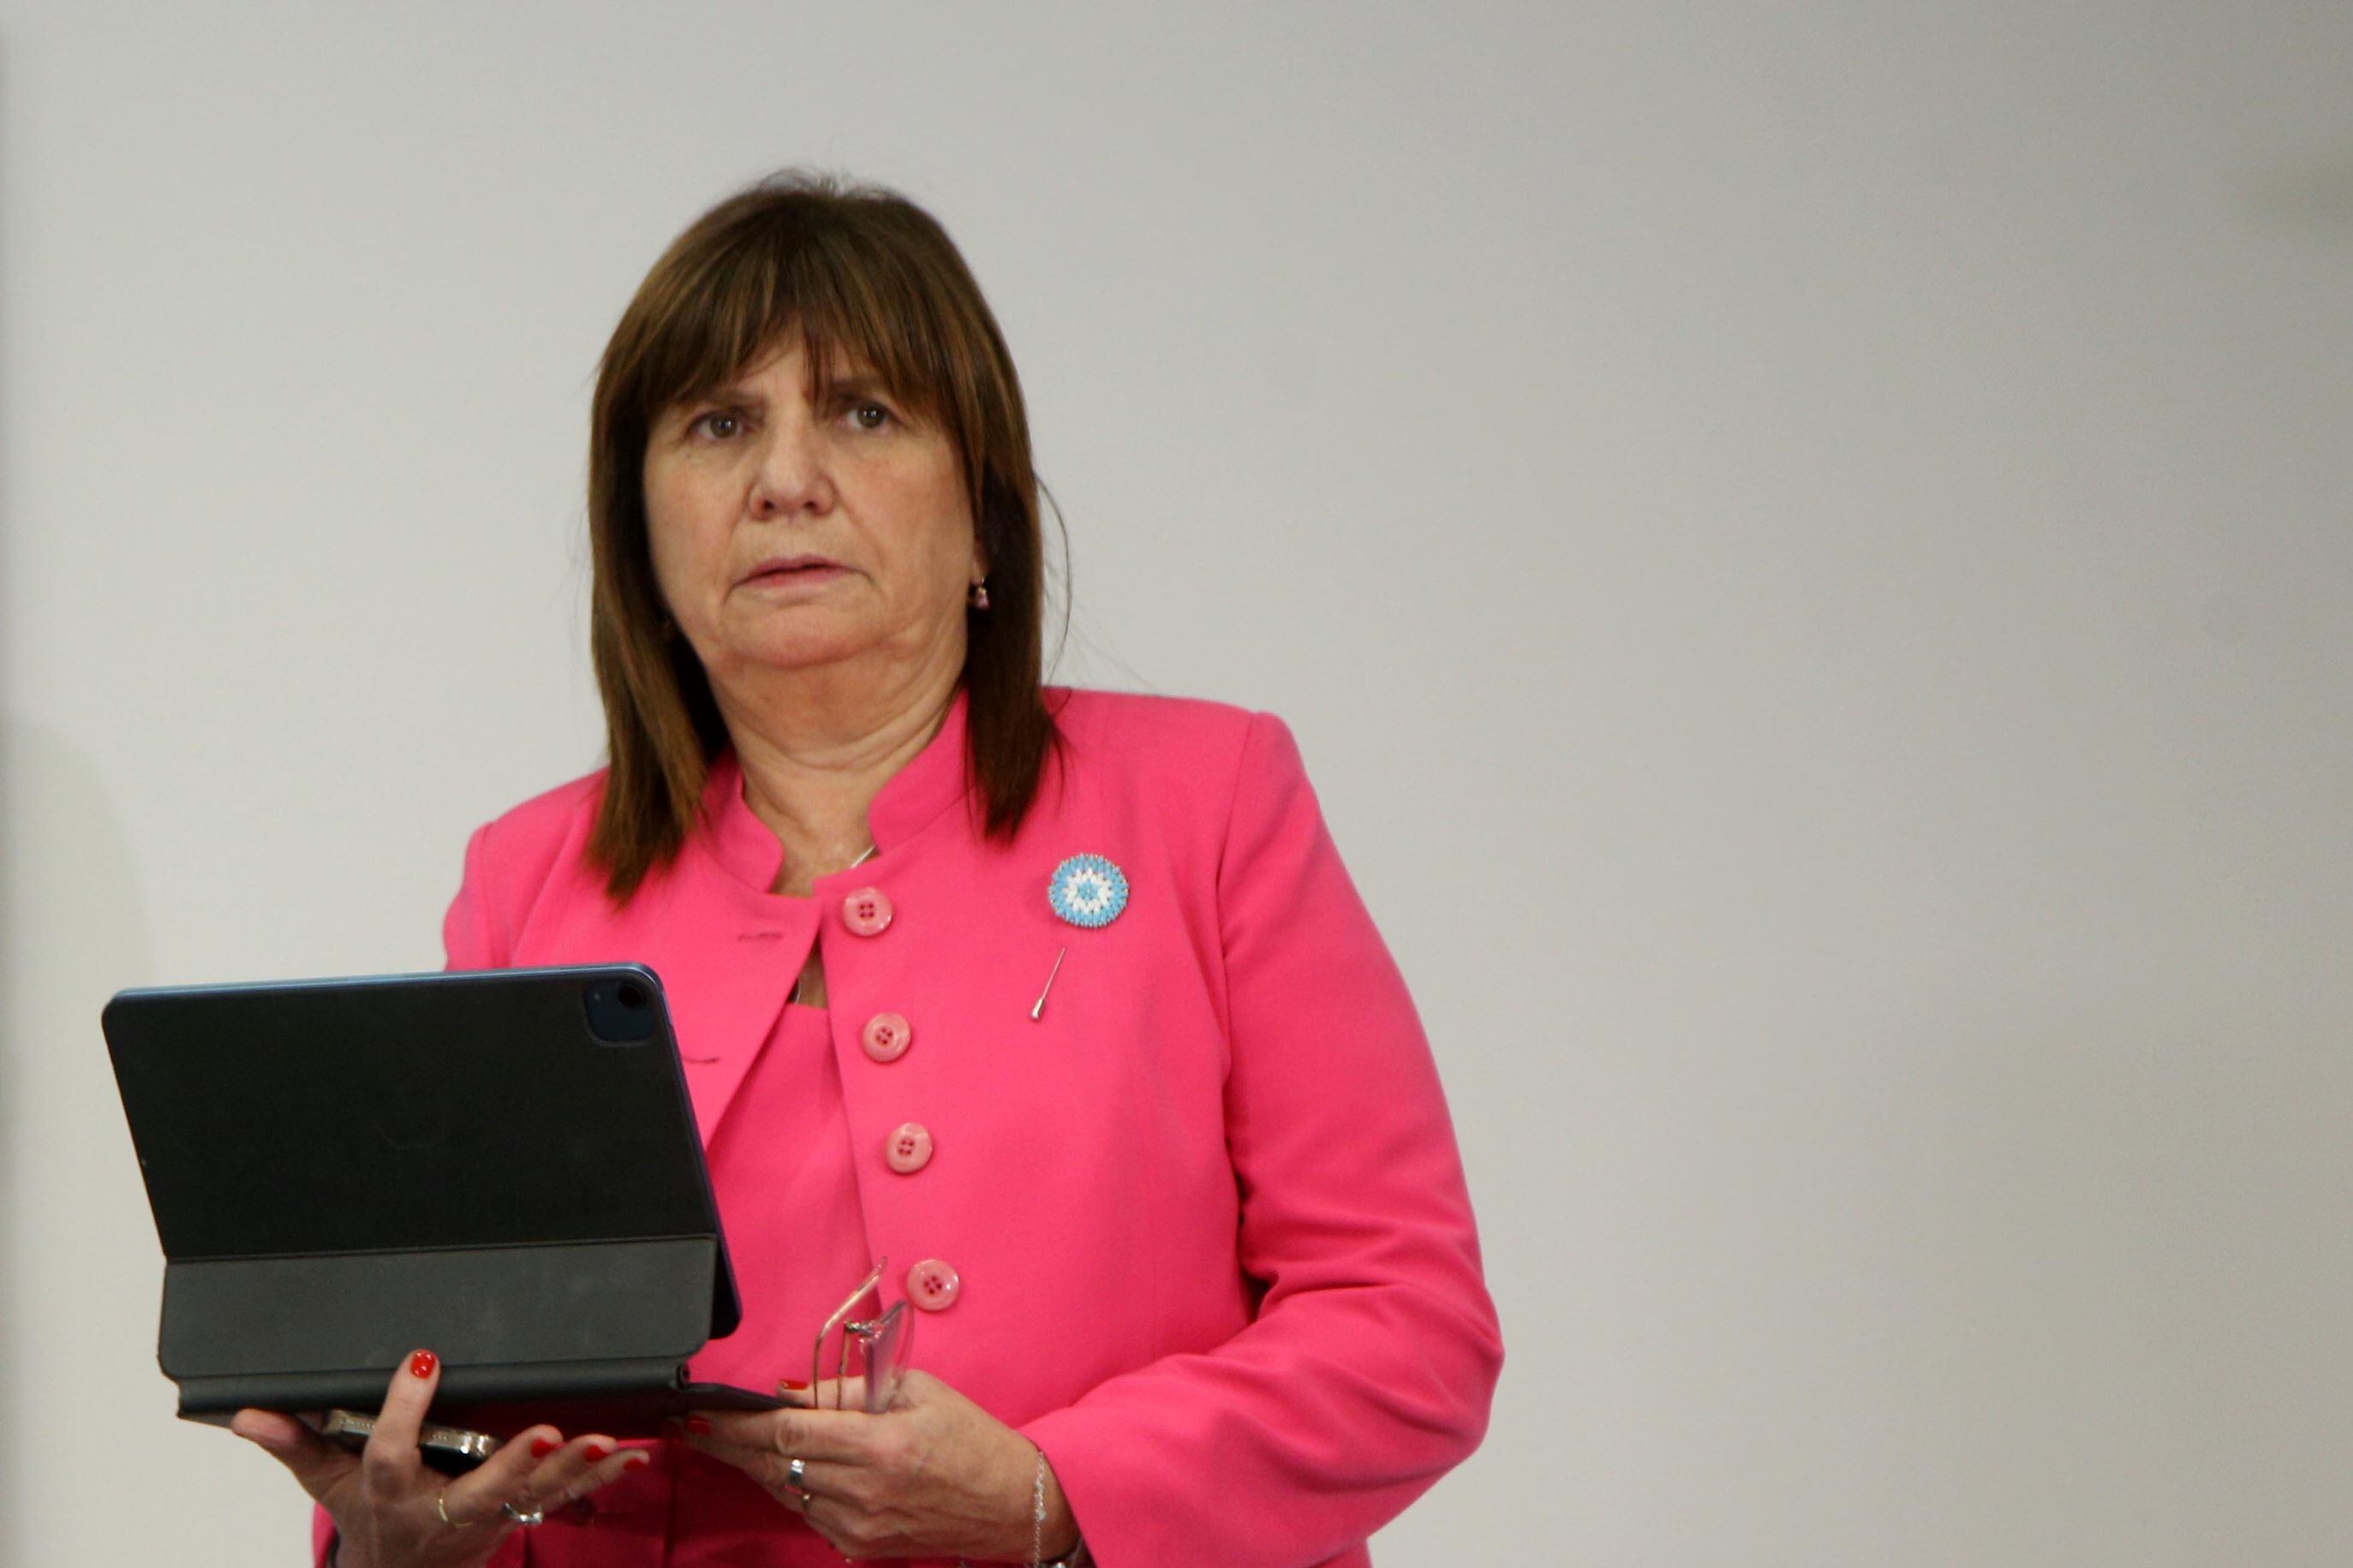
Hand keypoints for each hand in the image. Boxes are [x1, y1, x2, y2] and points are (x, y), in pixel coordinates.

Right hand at [228, 1348, 648, 1567]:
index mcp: (391, 1492)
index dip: (405, 1409)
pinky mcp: (517, 1517)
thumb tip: (247, 1415)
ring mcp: (485, 1518)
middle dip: (514, 1464)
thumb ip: (294, 1444)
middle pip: (479, 1490)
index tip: (424, 1361)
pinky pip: (564, 1499)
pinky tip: (633, 1455)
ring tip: (606, 1442)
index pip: (391, 1451)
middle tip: (546, 1431)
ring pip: (532, 1496)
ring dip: (571, 1470)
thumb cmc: (370, 1517)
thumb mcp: (327, 1481)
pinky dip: (600, 1478)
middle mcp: (441, 1509)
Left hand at [685, 1369, 1077, 1561]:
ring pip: (783, 1491)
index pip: (788, 1431)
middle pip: (773, 1464)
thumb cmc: (971, 1439)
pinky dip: (788, 1488)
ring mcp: (858, 1526)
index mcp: (880, 1445)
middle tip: (689, 1427)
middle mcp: (863, 1491)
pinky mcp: (859, 1547)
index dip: (738, 1422)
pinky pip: (806, 1513)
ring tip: (723, 1442)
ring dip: (751, 1466)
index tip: (704, 1411)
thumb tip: (790, 1392)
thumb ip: (849, 1390)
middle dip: (726, 1444)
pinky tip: (779, 1468)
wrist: (1010, 1503)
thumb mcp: (917, 1391)